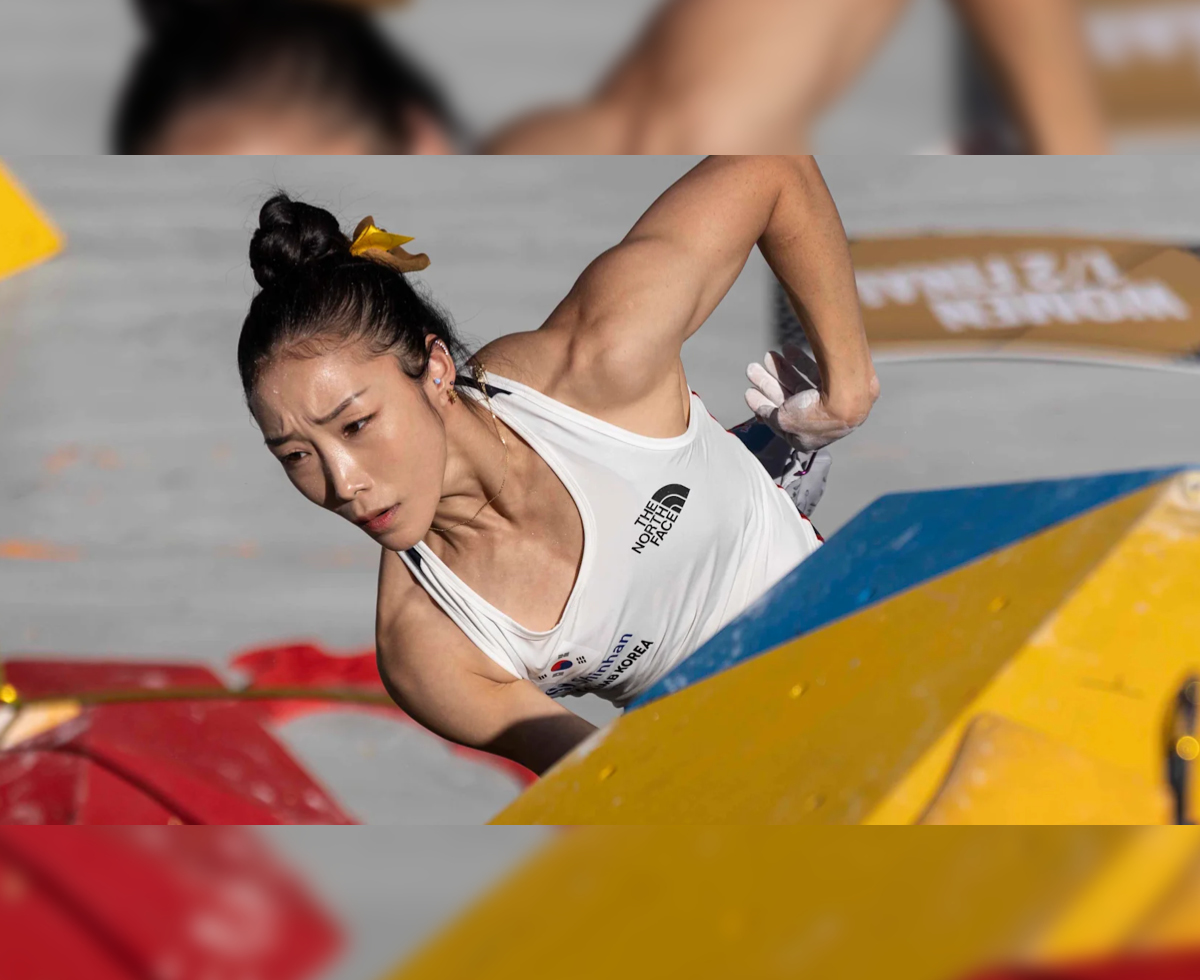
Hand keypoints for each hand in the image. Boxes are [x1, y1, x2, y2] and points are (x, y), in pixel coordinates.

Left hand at [745, 343, 873, 452]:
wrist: (849, 397)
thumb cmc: (814, 415)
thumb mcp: (783, 420)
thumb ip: (769, 415)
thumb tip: (759, 409)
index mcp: (806, 439)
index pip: (780, 422)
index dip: (762, 406)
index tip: (749, 392)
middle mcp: (819, 424)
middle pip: (787, 402)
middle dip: (768, 385)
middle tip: (752, 369)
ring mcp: (830, 404)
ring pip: (800, 386)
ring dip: (781, 371)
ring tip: (767, 355)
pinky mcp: (839, 386)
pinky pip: (814, 373)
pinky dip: (800, 362)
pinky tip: (787, 349)